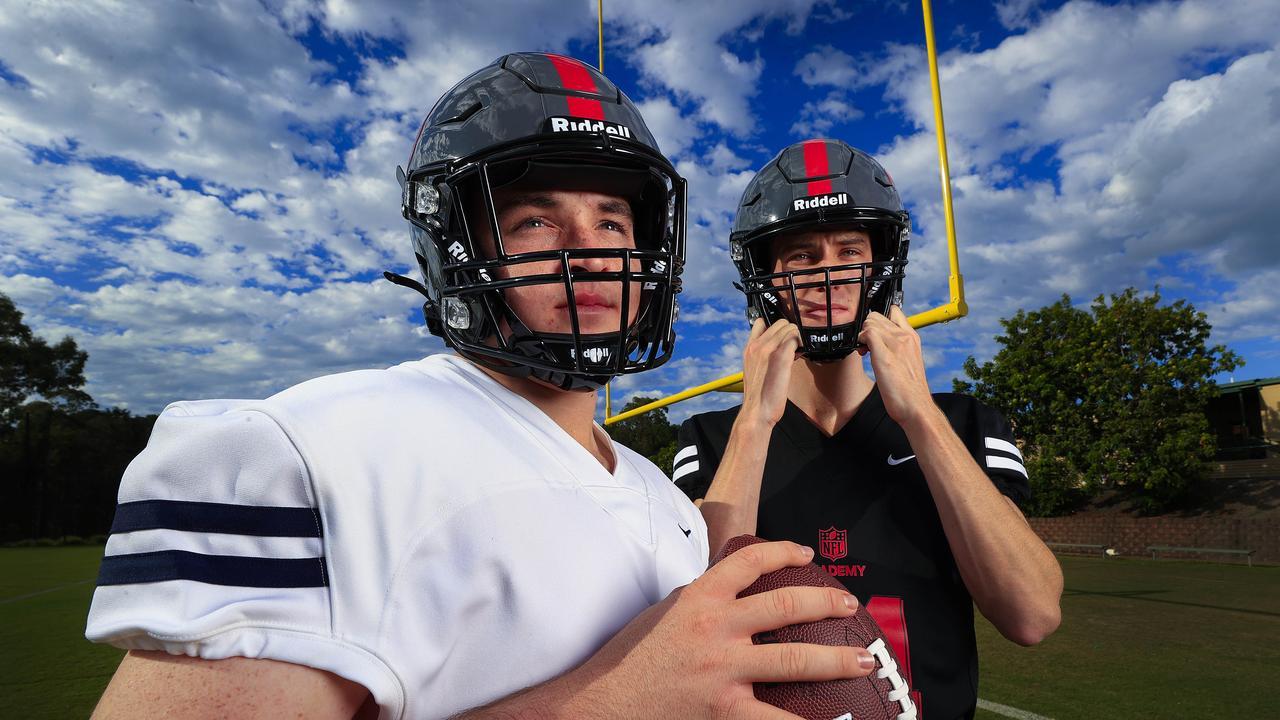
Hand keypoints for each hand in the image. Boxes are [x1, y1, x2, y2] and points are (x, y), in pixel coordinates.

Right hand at [571, 541, 873, 718]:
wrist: (600, 704)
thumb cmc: (630, 660)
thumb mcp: (663, 614)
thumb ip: (700, 601)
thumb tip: (735, 594)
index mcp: (699, 597)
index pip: (751, 561)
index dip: (785, 551)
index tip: (806, 554)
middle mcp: (715, 628)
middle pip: (787, 605)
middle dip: (828, 603)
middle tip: (850, 607)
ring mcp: (723, 671)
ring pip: (795, 659)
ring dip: (836, 660)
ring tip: (863, 662)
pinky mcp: (724, 711)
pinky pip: (777, 718)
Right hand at [740, 318, 800, 429]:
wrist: (757, 412)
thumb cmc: (759, 395)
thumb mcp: (753, 370)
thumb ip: (761, 355)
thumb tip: (778, 347)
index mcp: (749, 348)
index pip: (761, 322)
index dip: (775, 328)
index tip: (782, 338)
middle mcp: (756, 345)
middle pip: (780, 322)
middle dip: (789, 333)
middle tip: (792, 348)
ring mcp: (768, 349)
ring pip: (790, 328)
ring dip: (797, 338)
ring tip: (795, 353)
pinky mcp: (780, 356)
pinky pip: (796, 339)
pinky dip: (801, 346)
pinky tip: (798, 358)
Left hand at [858, 305, 934, 427]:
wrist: (916, 406)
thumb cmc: (909, 390)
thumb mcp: (907, 361)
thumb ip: (897, 348)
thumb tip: (880, 343)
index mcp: (912, 337)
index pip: (894, 312)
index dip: (879, 319)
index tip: (873, 333)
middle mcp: (906, 337)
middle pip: (877, 315)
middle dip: (867, 327)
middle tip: (867, 345)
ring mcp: (896, 344)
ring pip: (871, 322)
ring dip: (863, 335)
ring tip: (865, 351)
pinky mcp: (885, 355)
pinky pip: (867, 334)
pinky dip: (861, 341)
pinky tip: (864, 353)